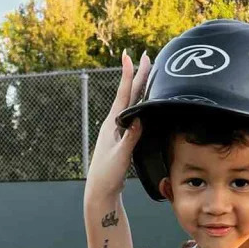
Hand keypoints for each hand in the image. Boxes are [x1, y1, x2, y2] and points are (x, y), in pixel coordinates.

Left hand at [84, 51, 151, 200]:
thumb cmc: (108, 175)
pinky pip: (134, 115)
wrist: (101, 191)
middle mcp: (114, 124)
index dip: (128, 75)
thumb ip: (130, 138)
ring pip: (131, 103)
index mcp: (112, 125)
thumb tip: (139, 119)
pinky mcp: (122, 139)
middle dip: (137, 75)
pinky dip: (141, 104)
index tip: (129, 56)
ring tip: (147, 73)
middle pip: (128, 94)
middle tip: (144, 56)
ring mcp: (118, 131)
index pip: (123, 95)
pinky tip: (145, 103)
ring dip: (139, 87)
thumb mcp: (121, 156)